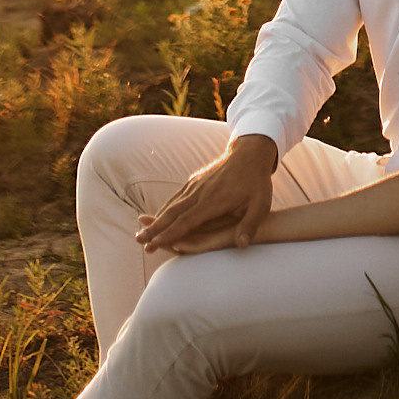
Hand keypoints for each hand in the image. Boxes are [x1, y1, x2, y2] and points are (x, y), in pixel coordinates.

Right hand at [137, 135, 277, 255]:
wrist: (249, 153)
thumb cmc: (257, 182)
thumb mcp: (260, 205)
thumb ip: (250, 225)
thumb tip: (241, 246)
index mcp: (214, 201)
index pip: (187, 221)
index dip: (170, 234)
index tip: (154, 244)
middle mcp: (200, 193)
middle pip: (173, 213)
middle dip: (155, 228)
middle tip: (138, 240)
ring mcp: (195, 186)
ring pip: (171, 205)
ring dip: (155, 220)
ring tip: (141, 233)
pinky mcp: (194, 181)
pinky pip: (176, 198)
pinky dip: (164, 209)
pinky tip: (157, 217)